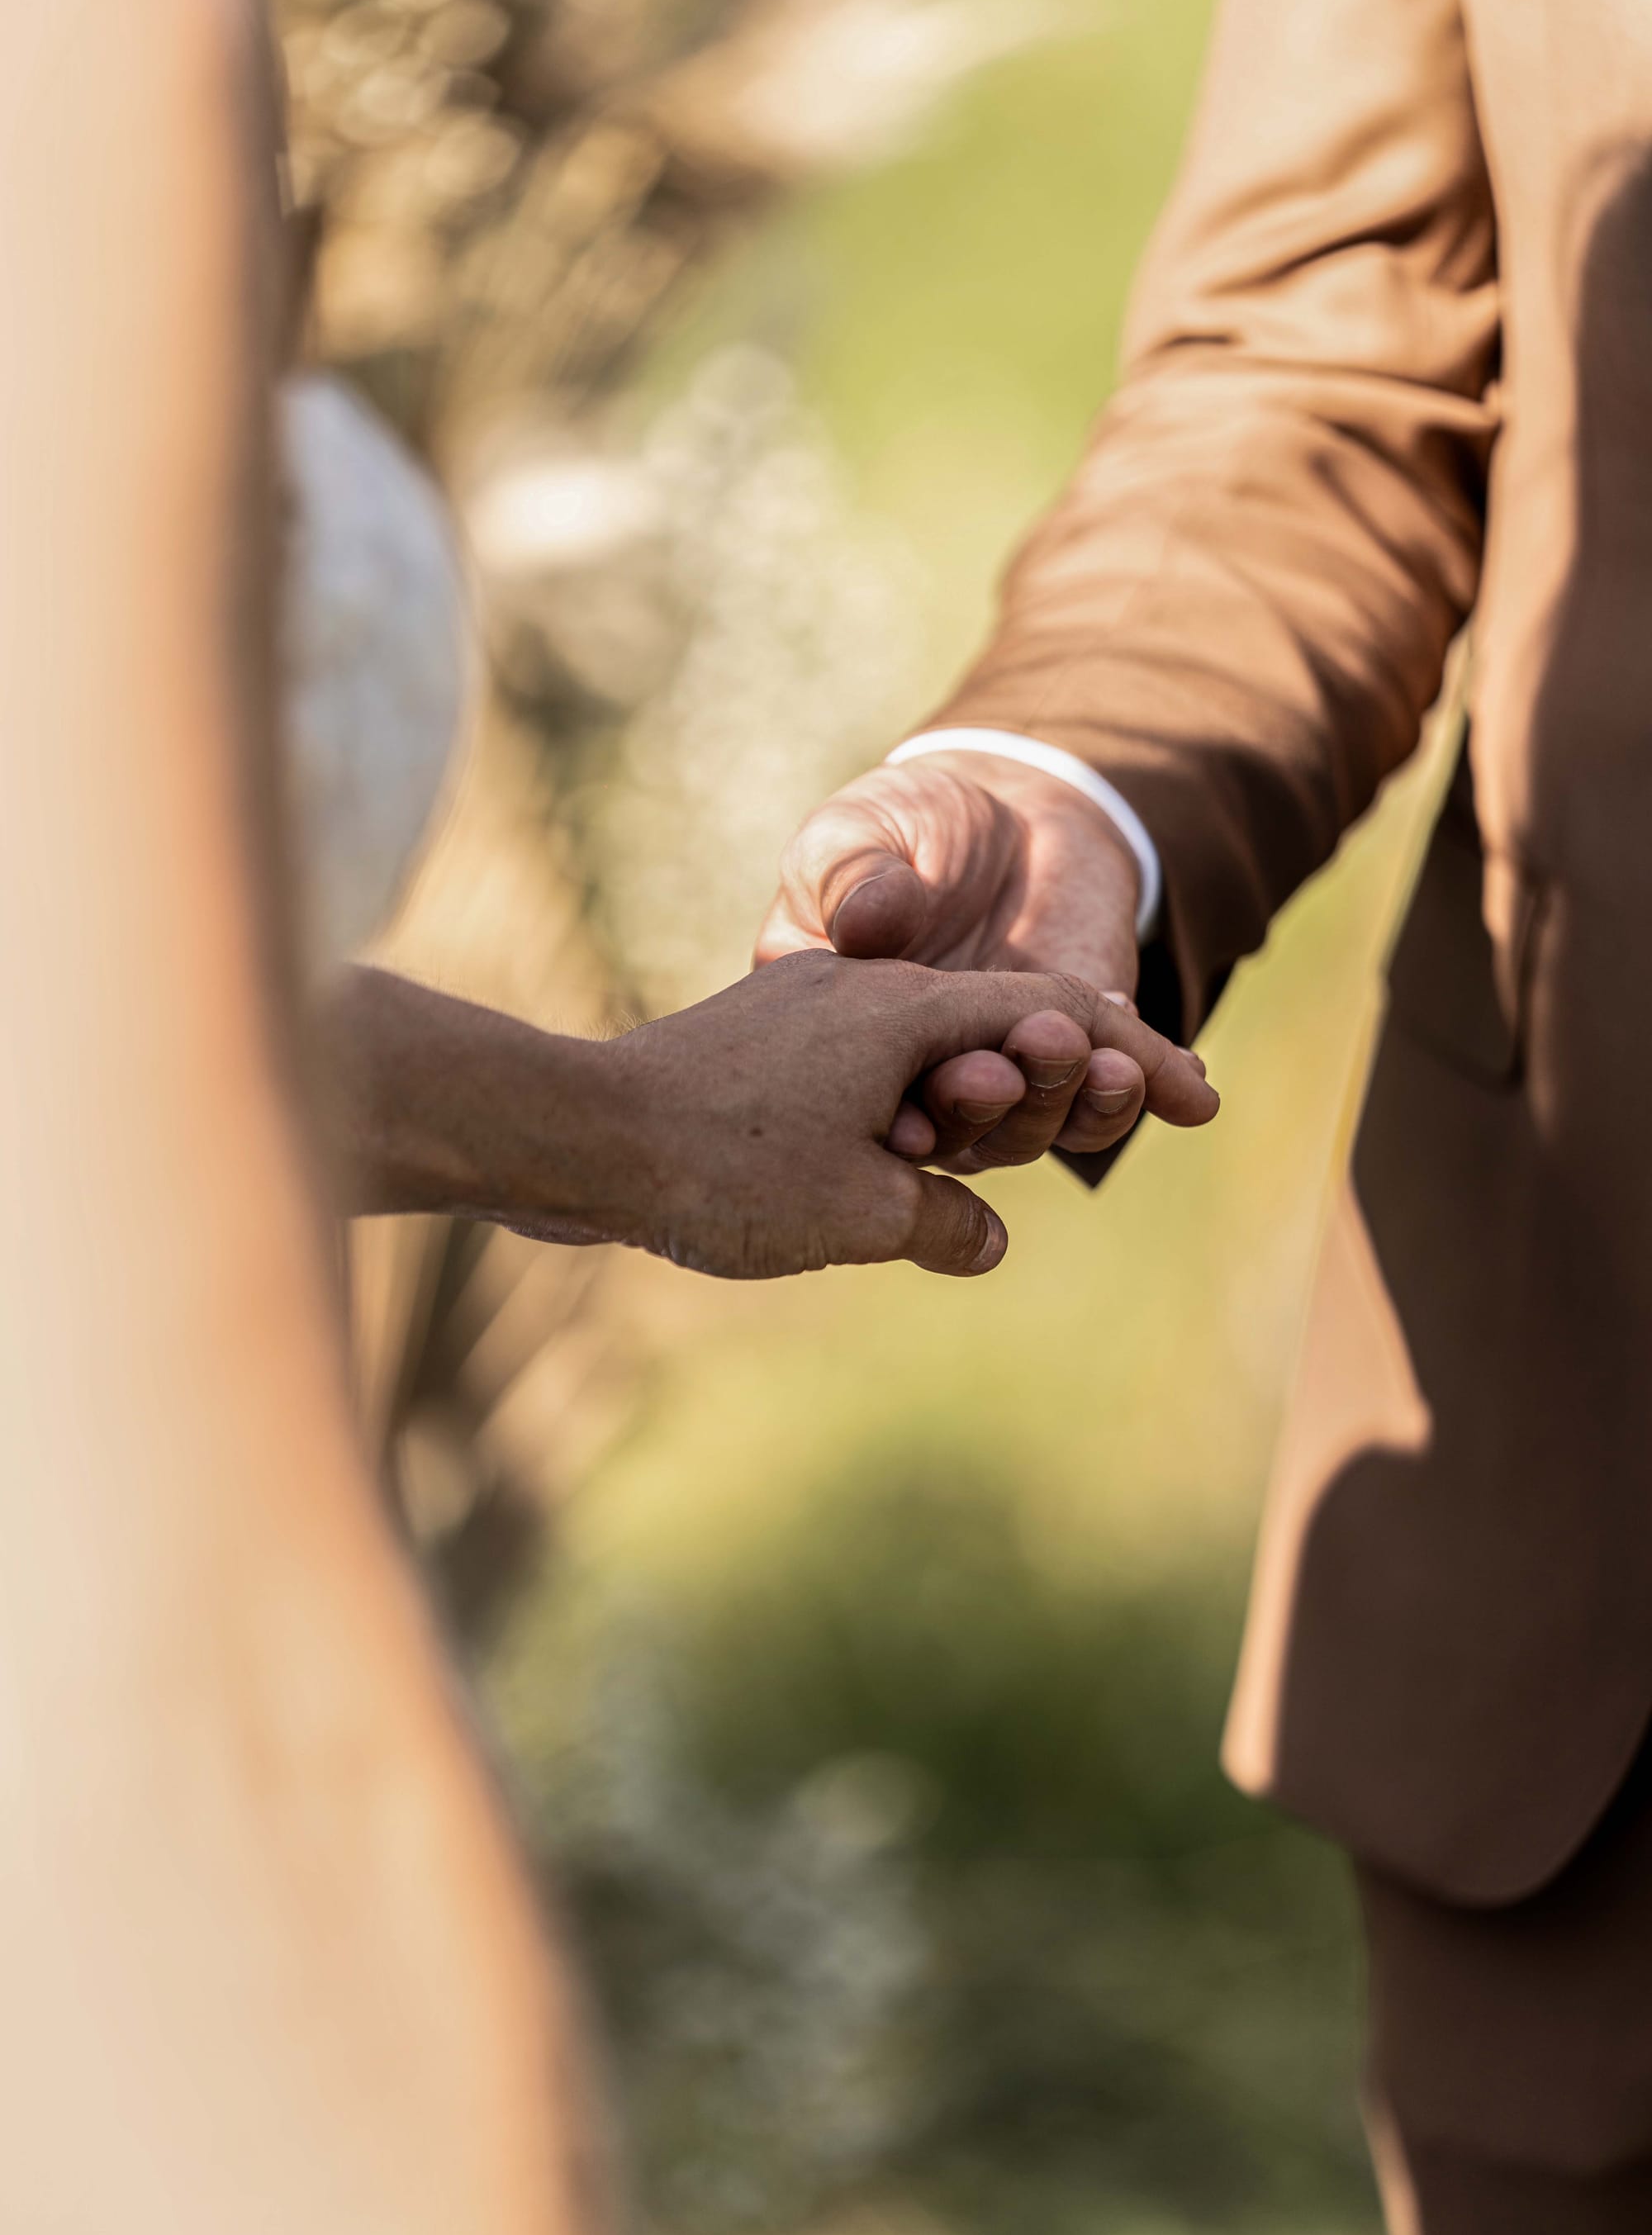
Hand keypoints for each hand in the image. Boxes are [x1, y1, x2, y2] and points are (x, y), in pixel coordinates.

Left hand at [585, 952, 1214, 1276]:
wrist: (574, 1134)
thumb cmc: (718, 1167)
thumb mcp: (860, 1211)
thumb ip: (945, 1221)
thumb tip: (986, 1241)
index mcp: (911, 1010)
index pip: (1059, 1017)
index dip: (1139, 1059)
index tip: (1203, 1102)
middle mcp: (868, 993)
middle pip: (1001, 1027)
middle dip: (1065, 1081)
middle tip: (1117, 1119)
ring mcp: (810, 1017)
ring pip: (929, 1056)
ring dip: (974, 1112)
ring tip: (978, 1162)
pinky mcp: (763, 1052)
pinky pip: (869, 1076)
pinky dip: (908, 1117)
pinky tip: (899, 1163)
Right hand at [757, 749, 1194, 1167]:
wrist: (1002, 810)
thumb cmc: (902, 826)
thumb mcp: (853, 835)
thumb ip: (851, 877)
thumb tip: (864, 923)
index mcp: (849, 1043)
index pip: (862, 1101)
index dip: (887, 1119)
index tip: (909, 1125)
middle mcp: (923, 1080)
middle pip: (955, 1129)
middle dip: (990, 1109)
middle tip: (1013, 1071)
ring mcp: (1006, 1075)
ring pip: (1039, 1126)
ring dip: (1076, 1106)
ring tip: (1114, 1069)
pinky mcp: (1081, 1057)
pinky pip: (1110, 1094)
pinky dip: (1149, 1089)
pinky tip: (1184, 1081)